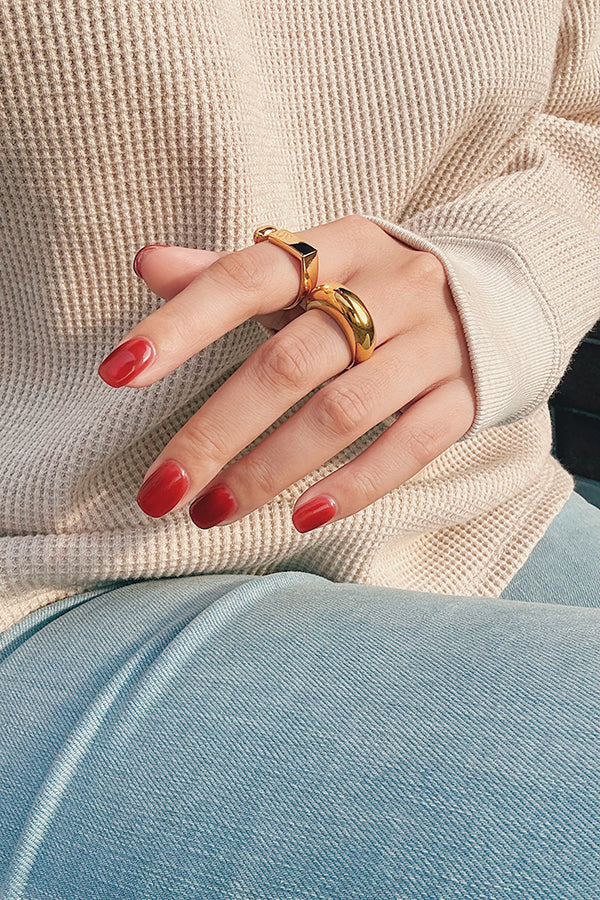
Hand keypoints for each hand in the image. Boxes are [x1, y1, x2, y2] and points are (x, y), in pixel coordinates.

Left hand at [98, 215, 475, 532]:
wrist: (495, 299)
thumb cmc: (374, 289)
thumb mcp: (312, 267)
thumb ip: (229, 272)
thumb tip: (147, 263)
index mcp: (342, 245)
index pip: (249, 277)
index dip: (182, 323)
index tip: (119, 374)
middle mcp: (392, 287)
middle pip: (290, 363)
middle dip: (216, 431)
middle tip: (161, 489)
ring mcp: (434, 345)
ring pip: (344, 413)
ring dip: (270, 469)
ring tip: (210, 512)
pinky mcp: (465, 397)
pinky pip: (410, 449)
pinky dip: (354, 487)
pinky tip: (300, 518)